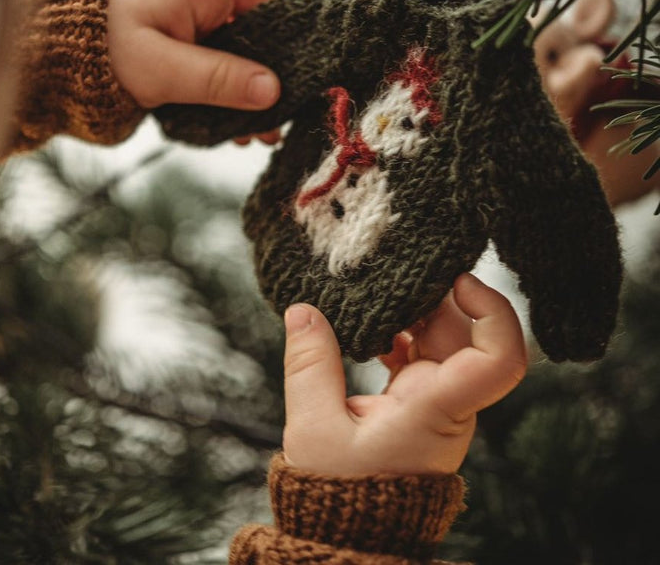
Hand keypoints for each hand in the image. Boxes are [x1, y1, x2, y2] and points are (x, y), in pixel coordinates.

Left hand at [107, 0, 320, 119]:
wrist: (64, 54)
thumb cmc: (103, 49)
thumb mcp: (160, 70)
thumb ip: (216, 80)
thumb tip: (273, 92)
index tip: (317, 1)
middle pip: (267, 9)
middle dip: (286, 54)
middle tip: (297, 99)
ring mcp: (202, 18)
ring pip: (252, 44)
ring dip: (263, 84)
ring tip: (266, 131)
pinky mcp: (195, 42)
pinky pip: (230, 61)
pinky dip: (239, 91)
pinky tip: (240, 128)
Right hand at [282, 273, 526, 476]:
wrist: (352, 530)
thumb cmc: (337, 490)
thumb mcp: (314, 427)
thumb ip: (309, 364)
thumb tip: (303, 309)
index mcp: (436, 409)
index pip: (499, 360)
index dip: (494, 312)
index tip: (459, 280)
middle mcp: (449, 402)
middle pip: (465, 333)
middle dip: (434, 296)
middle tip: (393, 273)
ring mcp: (438, 401)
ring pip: (444, 338)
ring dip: (414, 311)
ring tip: (376, 293)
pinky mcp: (421, 400)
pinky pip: (422, 352)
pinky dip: (402, 331)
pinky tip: (371, 326)